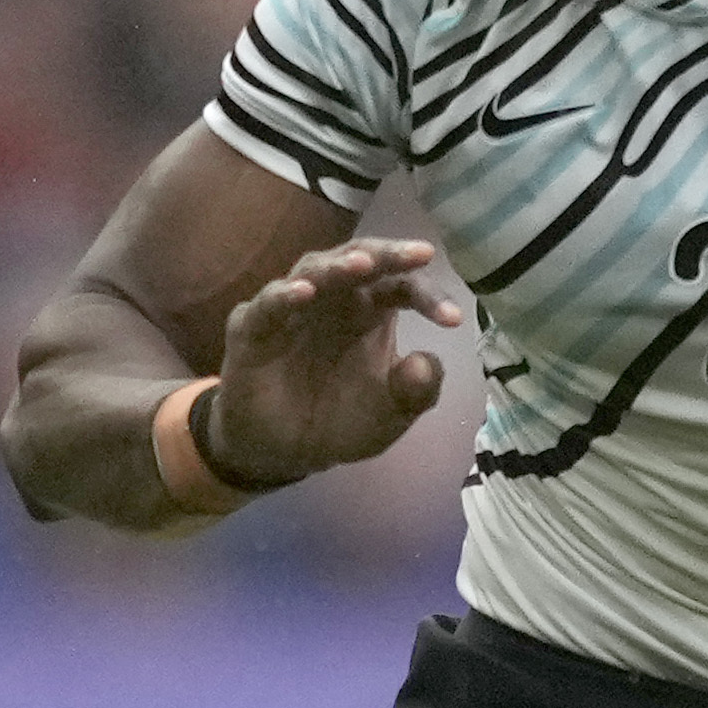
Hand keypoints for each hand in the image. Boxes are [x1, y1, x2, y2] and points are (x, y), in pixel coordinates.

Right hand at [204, 238, 468, 487]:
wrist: (285, 453)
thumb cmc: (340, 421)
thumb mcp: (391, 414)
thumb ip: (416, 391)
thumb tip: (426, 361)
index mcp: (371, 309)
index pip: (403, 286)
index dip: (430, 296)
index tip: (453, 320)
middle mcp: (334, 299)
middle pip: (361, 259)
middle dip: (389, 253)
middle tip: (417, 253)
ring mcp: (293, 308)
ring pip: (314, 269)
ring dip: (338, 265)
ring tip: (363, 264)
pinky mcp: (254, 327)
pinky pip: (268, 303)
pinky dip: (285, 295)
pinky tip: (304, 293)